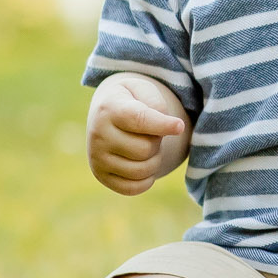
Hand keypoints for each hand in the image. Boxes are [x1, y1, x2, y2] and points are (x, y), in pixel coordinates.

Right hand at [86, 74, 190, 195]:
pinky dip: (147, 179)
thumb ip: (157, 104)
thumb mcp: (144, 90)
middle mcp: (98, 135)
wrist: (107, 112)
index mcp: (109, 108)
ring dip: (154, 160)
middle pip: (145, 149)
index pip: (139, 120)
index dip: (163, 125)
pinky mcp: (101, 176)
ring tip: (148, 146)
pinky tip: (145, 164)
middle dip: (158, 141)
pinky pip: (133, 188)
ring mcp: (97, 158)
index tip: (180, 126)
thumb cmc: (133, 100)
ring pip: (141, 170)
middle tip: (152, 133)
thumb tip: (172, 128)